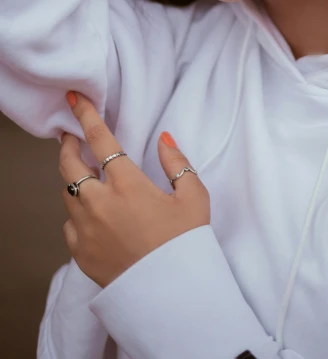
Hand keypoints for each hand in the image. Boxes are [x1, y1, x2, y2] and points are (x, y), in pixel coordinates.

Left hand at [59, 91, 209, 288]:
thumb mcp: (194, 197)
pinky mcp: (80, 252)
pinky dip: (79, 212)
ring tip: (86, 173)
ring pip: (68, 193)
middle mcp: (99, 203)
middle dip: (67, 145)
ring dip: (74, 178)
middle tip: (71, 135)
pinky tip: (94, 214)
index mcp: (127, 184)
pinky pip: (70, 223)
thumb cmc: (185, 244)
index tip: (75, 100)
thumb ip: (177, 163)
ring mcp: (85, 229)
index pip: (100, 139)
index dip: (85, 115)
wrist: (171, 294)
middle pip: (69, 164)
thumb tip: (163, 139)